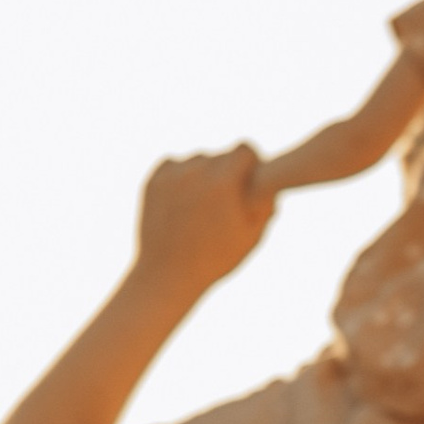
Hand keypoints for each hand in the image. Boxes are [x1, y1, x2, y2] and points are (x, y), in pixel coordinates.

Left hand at [131, 150, 276, 308]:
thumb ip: (266, 203)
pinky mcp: (153, 180)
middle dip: (228, 172)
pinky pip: (175, 164)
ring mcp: (172, 175)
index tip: (251, 179)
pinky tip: (186, 199)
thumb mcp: (253, 235)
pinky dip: (182, 175)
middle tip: (228, 198)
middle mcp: (197, 171)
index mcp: (225, 182)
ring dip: (205, 173)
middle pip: (221, 154)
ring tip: (205, 204)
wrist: (169, 275)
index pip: (245, 148)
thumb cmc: (217, 258)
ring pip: (198, 159)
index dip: (252, 163)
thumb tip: (270, 180)